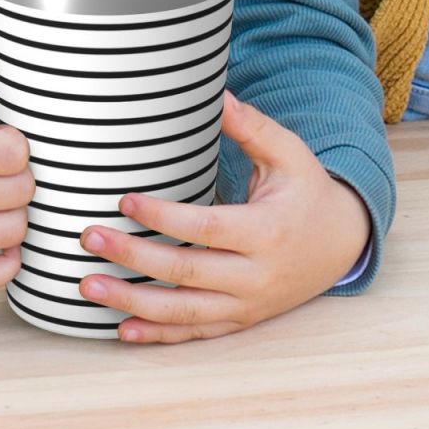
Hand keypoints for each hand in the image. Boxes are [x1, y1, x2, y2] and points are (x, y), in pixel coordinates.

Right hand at [0, 57, 32, 291]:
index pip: (12, 155)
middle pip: (18, 192)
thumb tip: (8, 68)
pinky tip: (3, 239)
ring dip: (17, 210)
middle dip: (21, 171)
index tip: (1, 134)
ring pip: (11, 233)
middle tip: (1, 161)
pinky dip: (5, 265)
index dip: (18, 140)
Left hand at [77, 91, 371, 342]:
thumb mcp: (289, 154)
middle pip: (185, 271)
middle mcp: (257, 275)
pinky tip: (121, 330)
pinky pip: (194, 334)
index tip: (125, 200)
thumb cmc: (307, 191)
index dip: (163, 216)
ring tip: (87, 286)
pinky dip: (157, 336)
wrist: (342, 244)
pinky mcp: (241, 321)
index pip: (206, 228)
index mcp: (268, 231)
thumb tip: (218, 93)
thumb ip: (251, 127)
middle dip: (132, 256)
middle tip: (89, 238)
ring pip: (183, 312)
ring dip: (130, 302)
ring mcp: (247, 304)